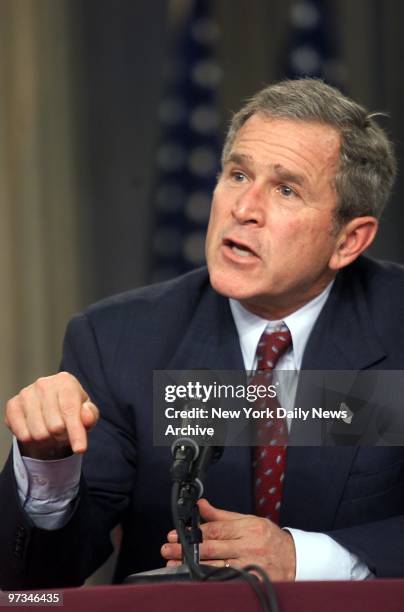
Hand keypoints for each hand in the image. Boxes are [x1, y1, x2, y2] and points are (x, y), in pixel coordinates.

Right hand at [4, 372, 98, 458]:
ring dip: (48, 440)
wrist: (49, 408)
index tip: (80, 449)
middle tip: (64, 433)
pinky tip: (37, 431)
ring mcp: (26, 393)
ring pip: (39, 433)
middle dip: (62, 436)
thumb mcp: (87, 413)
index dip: (76, 432)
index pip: (70, 411)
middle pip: (55, 426)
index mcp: (65, 381)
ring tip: (51, 432)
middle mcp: (44, 384)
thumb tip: (86, 416)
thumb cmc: (71, 410)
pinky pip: (23, 435)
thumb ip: (90, 415)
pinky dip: (33, 440)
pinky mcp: (12, 405)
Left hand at [161, 498, 295, 580]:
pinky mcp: (250, 580)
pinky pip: (226, 580)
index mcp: (247, 528)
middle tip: (168, 548)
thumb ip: (223, 515)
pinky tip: (194, 578)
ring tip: (173, 564)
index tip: (177, 533)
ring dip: (191, 566)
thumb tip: (201, 505)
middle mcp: (247, 546)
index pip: (215, 529)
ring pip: (215, 566)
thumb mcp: (248, 520)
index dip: (193, 532)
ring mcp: (248, 565)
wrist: (295, 559)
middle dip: (187, 548)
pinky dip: (208, 579)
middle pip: (211, 548)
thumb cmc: (270, 539)